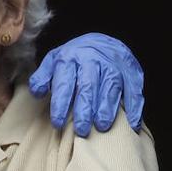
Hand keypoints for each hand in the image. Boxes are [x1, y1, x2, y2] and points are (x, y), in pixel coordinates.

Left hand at [28, 33, 144, 135]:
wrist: (103, 41)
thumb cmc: (75, 58)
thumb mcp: (54, 60)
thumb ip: (43, 76)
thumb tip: (37, 92)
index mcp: (70, 58)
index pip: (64, 82)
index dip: (60, 103)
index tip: (57, 123)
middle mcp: (92, 60)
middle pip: (88, 86)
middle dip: (84, 108)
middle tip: (81, 130)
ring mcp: (113, 65)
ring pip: (111, 86)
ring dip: (107, 107)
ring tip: (102, 126)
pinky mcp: (131, 72)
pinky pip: (134, 89)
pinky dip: (134, 106)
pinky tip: (132, 123)